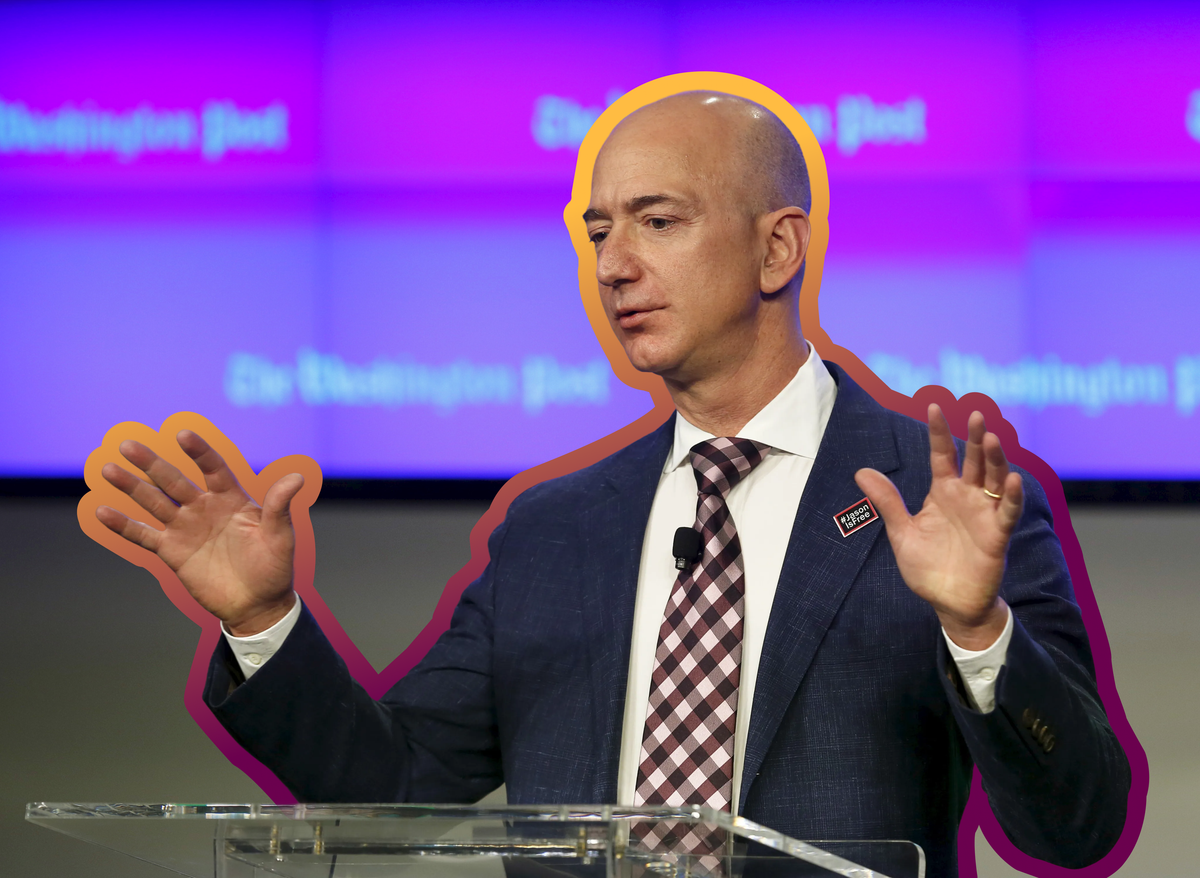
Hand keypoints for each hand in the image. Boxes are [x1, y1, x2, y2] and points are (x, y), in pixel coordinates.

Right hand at [95, 430, 304, 635]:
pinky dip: (123, 525)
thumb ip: (280, 506)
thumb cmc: (274, 567)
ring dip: (131, 487)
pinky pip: (144, 535)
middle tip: (128, 444)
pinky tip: (101, 512)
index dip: (198, 452)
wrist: (257, 604)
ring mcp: (185, 528)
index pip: (212, 468)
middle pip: (173, 480)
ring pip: (153, 502)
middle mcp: (204, 508)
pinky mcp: (172, 551)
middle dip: (151, 463)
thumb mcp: (280, 536)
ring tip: (108, 470)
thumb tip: (296, 477)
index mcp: (231, 499)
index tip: (182, 435)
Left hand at [855, 405, 1023, 649]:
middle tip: (977, 413)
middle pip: (973, 460)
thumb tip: (861, 471)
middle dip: (976, 437)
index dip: (939, 432)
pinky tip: (1013, 479)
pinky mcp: (996, 534)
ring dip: (995, 459)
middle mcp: (966, 497)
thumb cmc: (927, 566)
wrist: (948, 601)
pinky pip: (1007, 511)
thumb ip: (887, 502)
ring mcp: (983, 513)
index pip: (942, 455)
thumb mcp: (902, 532)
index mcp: (942, 492)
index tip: (934, 406)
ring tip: (992, 437)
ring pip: (994, 479)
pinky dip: (1011, 496)